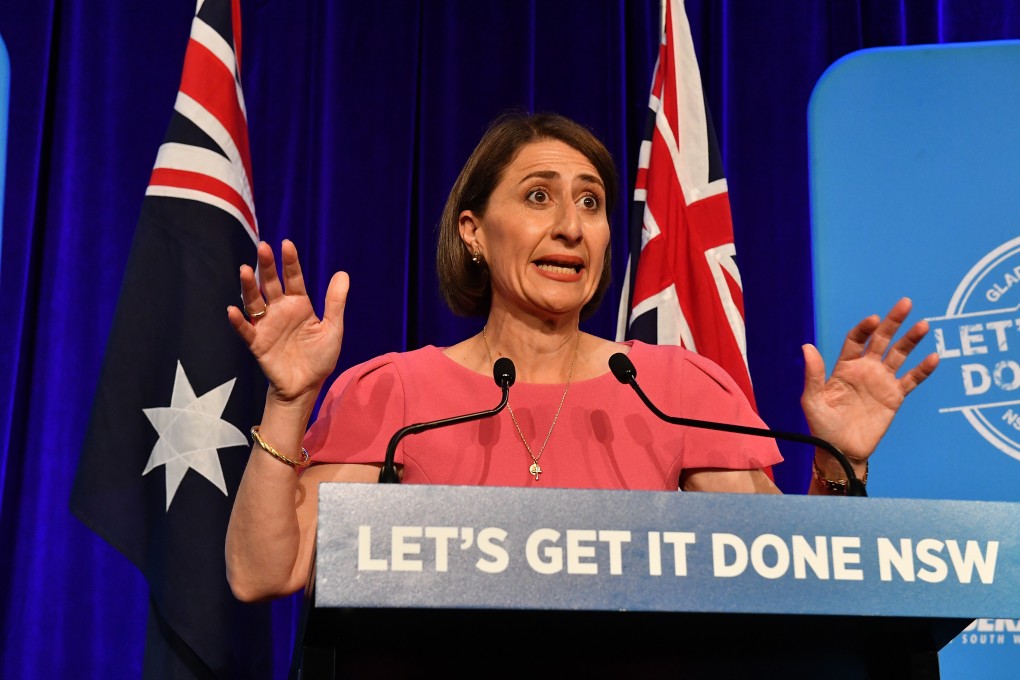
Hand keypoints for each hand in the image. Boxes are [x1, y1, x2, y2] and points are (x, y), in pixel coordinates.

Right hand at [226, 239, 348, 404]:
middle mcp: (280, 310)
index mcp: (300, 305)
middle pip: (271, 284)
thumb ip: (335, 302)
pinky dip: (239, 321)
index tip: (287, 244)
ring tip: (244, 270)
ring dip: (248, 287)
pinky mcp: (258, 343)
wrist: (306, 386)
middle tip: (263, 247)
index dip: (290, 262)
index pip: (294, 278)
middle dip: (267, 266)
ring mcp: (267, 325)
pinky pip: (246, 330)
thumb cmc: (320, 357)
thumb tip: (343, 273)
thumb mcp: (333, 328)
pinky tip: (232, 310)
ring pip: (254, 301)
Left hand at [800, 297, 938, 463]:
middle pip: (881, 340)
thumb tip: (806, 346)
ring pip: (899, 355)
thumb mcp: (812, 400)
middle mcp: (865, 369)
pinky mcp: (894, 396)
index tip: (873, 319)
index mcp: (844, 367)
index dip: (864, 328)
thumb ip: (814, 374)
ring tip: (923, 325)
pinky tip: (934, 357)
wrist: (840, 450)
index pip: (856, 340)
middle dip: (893, 322)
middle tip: (905, 303)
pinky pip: (911, 380)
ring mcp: (881, 382)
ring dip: (911, 340)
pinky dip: (922, 369)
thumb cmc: (822, 425)